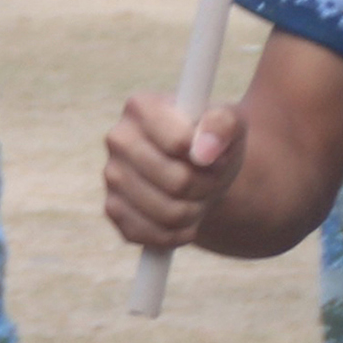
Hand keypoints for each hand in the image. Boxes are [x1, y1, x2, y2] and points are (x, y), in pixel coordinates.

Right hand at [101, 89, 247, 251]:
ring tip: (199, 195)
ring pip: (168, 213)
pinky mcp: (113, 209)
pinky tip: (184, 217)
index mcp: (141, 107)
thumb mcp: (231, 123)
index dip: (208, 158)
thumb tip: (202, 154)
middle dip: (205, 186)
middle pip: (178, 182)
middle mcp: (118, 138)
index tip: (214, 154)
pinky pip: (152, 235)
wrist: (198, 169)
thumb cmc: (213, 141)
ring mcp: (112, 175)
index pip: (180, 144)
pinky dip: (177, 233)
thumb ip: (222, 124)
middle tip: (210, 178)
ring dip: (196, 211)